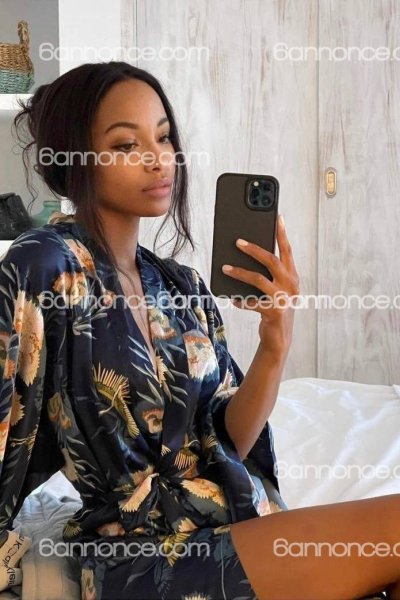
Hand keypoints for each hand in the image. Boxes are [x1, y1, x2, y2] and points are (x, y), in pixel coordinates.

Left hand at [221, 214, 299, 358]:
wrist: (280, 338)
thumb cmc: (274, 308)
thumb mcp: (276, 289)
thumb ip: (268, 274)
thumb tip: (246, 255)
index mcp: (292, 276)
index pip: (287, 250)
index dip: (282, 233)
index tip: (278, 216)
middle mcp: (291, 285)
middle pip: (272, 261)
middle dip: (254, 249)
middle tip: (237, 241)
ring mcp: (283, 299)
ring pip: (259, 279)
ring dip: (240, 273)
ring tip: (225, 268)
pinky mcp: (273, 312)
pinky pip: (252, 302)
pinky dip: (241, 301)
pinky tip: (233, 299)